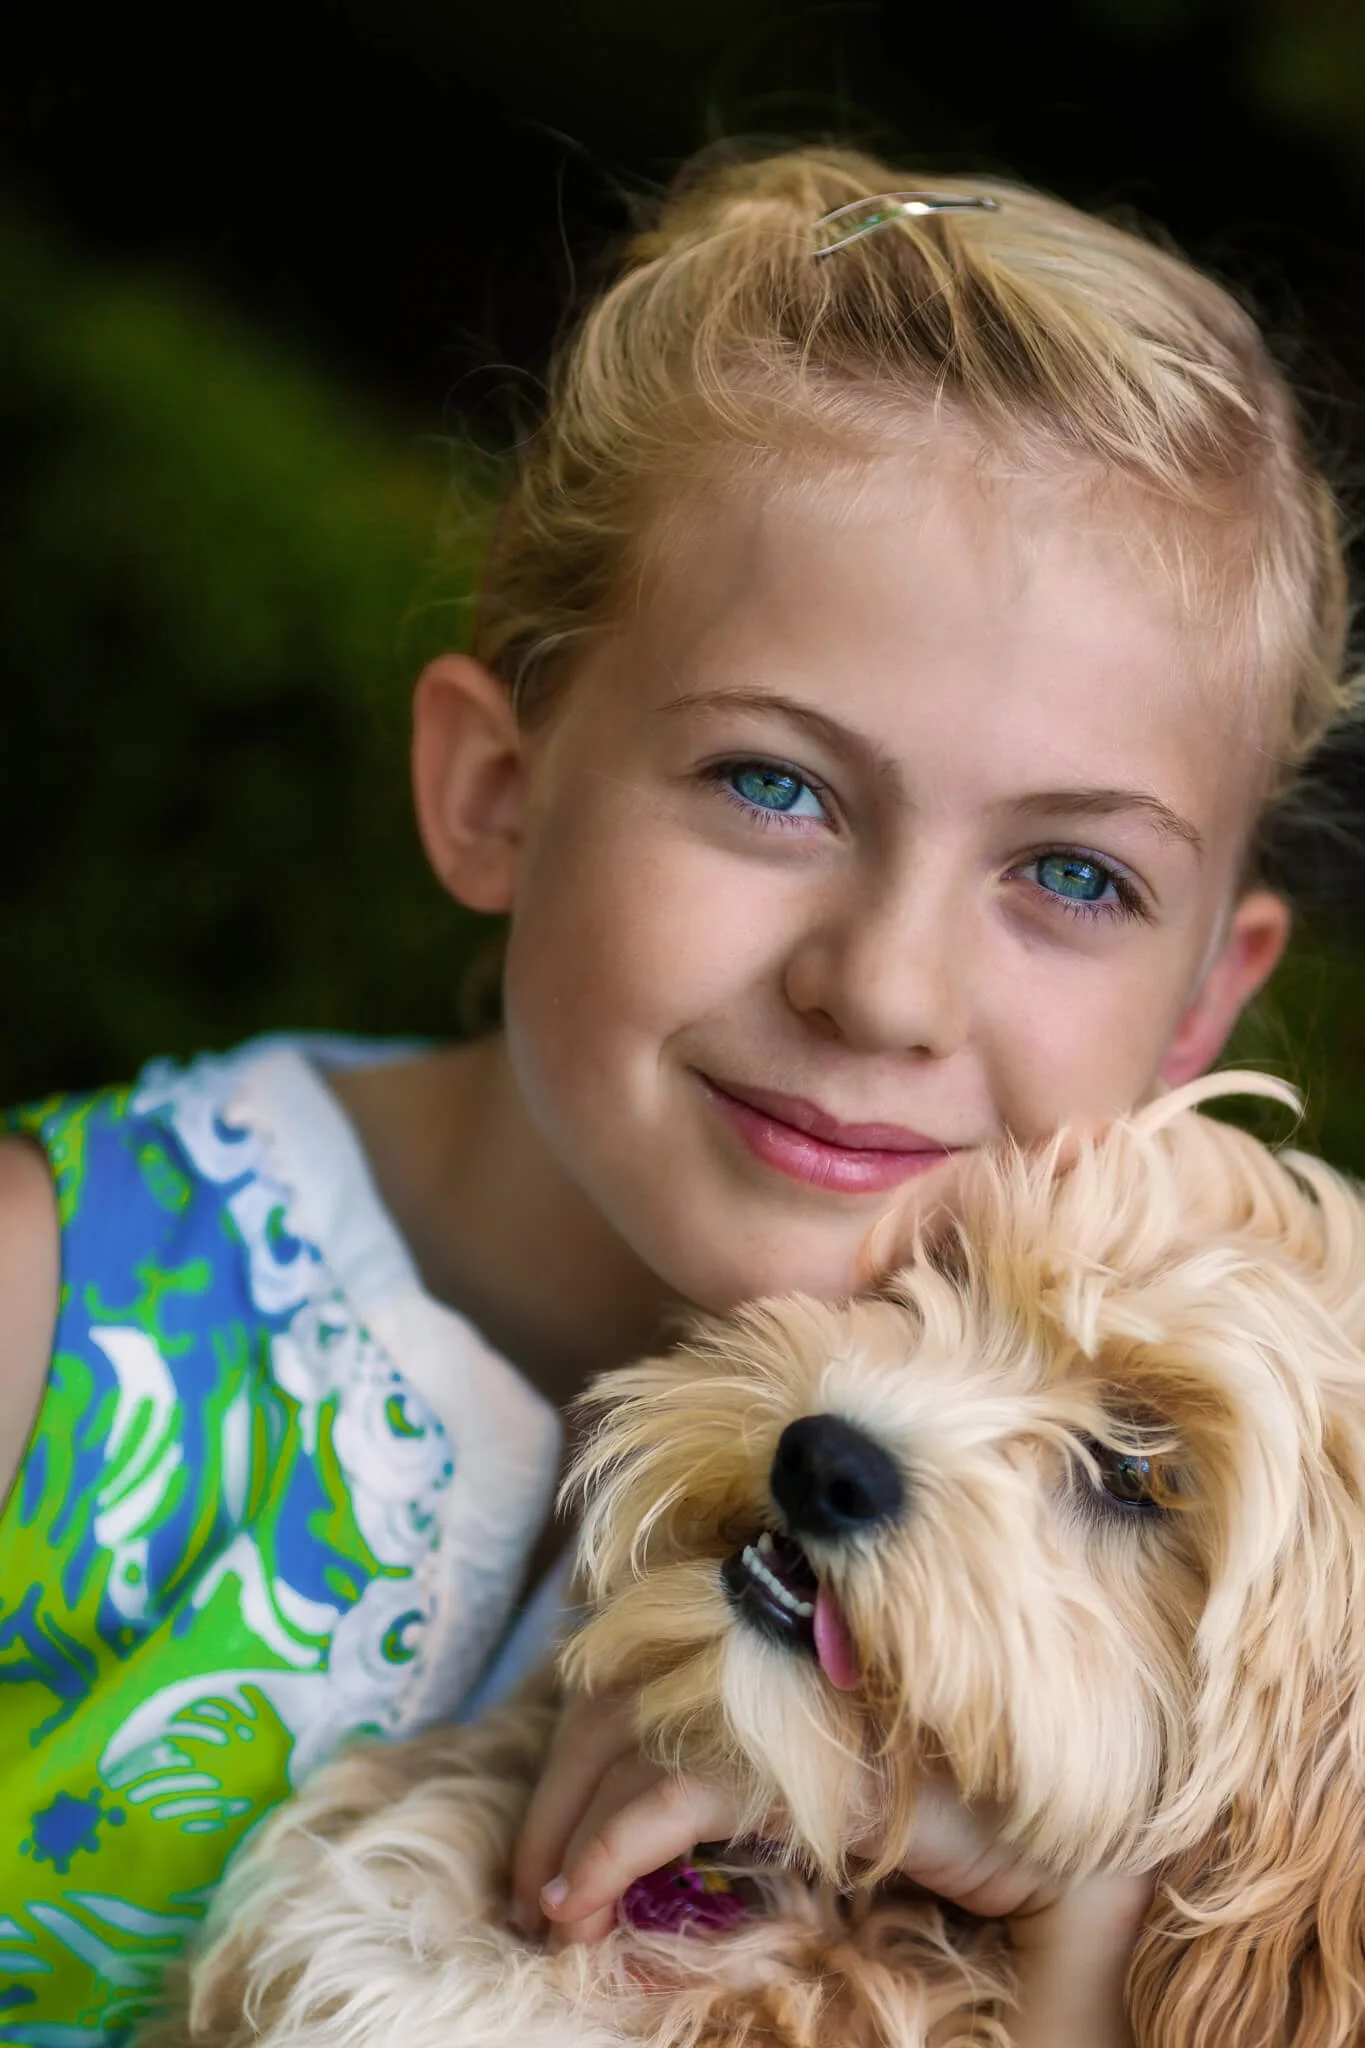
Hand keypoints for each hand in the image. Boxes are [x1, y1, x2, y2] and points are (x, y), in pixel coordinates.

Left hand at [512, 1687, 1148, 2045]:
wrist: (1081, 1873)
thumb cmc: (963, 1849)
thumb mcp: (826, 1819)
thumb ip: (750, 1792)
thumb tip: (641, 1828)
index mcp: (784, 1665)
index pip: (647, 1671)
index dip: (580, 1748)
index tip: (548, 1842)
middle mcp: (786, 1663)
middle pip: (623, 1694)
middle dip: (556, 1789)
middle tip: (524, 1887)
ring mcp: (804, 1701)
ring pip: (635, 1736)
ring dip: (567, 1825)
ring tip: (546, 1908)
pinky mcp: (819, 1758)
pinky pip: (684, 1790)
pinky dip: (614, 1845)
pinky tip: (582, 1901)